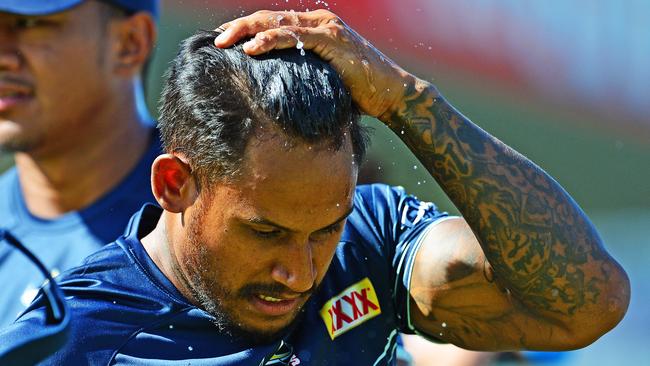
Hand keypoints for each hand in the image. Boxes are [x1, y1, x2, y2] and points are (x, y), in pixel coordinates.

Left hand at [214, 9, 414, 119]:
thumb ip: (300, 76)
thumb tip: (273, 93)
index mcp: (314, 28)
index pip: (273, 22)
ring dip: (247, 31)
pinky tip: (252, 48)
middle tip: (215, 40)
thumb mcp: (321, 79)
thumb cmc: (356, 91)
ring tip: (224, 42)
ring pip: (278, 22)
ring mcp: (326, 28)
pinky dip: (271, 40)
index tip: (222, 41)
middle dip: (239, 27)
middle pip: (269, 17)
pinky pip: (295, 36)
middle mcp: (318, 22)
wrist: (391, 93)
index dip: (246, 29)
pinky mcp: (333, 40)